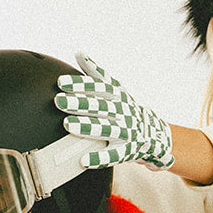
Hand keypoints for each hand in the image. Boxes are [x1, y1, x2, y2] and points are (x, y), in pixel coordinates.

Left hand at [55, 54, 174, 169]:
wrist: (154, 134)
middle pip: (99, 106)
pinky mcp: (126, 151)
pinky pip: (112, 156)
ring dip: (87, 127)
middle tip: (59, 101)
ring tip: (68, 125)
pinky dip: (99, 158)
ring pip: (106, 129)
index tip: (61, 82)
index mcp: (117, 96)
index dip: (80, 84)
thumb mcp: (115, 88)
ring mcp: (125, 132)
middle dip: (79, 104)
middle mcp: (122, 112)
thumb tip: (78, 52)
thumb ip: (96, 72)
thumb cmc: (126, 109)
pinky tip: (83, 160)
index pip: (98, 87)